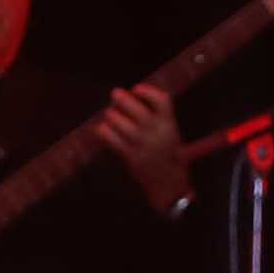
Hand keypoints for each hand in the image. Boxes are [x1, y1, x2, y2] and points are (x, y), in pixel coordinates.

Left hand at [102, 83, 189, 214]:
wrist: (169, 183)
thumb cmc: (166, 154)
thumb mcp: (170, 133)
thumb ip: (157, 117)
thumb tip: (130, 98)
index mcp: (169, 124)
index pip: (161, 100)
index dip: (147, 91)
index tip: (136, 89)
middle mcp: (157, 133)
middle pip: (136, 108)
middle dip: (122, 99)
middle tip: (115, 95)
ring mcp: (143, 145)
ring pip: (120, 122)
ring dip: (112, 115)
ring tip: (110, 115)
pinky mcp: (131, 156)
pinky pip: (112, 138)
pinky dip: (104, 131)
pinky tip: (102, 129)